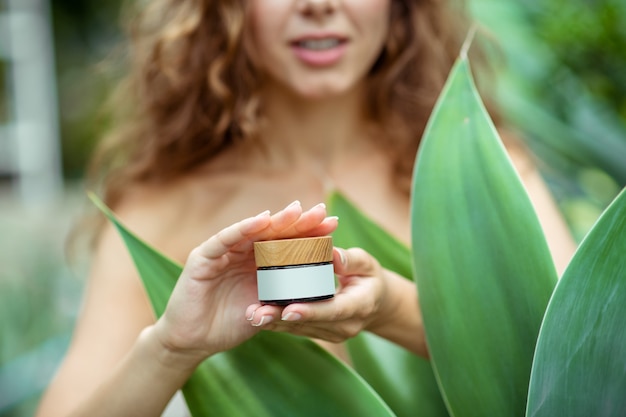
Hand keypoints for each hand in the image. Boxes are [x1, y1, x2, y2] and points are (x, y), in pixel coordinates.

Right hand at [150, 201, 337, 366]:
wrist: (194, 341)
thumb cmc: (230, 323)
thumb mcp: (266, 307)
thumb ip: (284, 295)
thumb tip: (317, 288)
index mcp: (259, 262)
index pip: (287, 242)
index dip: (310, 233)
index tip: (333, 225)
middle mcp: (242, 252)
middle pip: (274, 232)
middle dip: (299, 221)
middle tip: (322, 211)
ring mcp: (223, 252)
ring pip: (253, 230)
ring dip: (276, 220)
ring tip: (297, 211)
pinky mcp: (204, 257)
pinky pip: (226, 239)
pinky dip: (244, 228)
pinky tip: (263, 220)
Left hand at [246, 247, 388, 341]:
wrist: (374, 302)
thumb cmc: (368, 277)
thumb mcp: (367, 263)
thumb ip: (351, 259)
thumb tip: (333, 254)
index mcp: (360, 306)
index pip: (334, 311)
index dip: (311, 311)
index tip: (289, 310)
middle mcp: (345, 325)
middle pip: (311, 323)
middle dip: (283, 319)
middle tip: (258, 314)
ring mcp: (331, 333)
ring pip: (299, 329)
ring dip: (275, 323)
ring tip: (252, 315)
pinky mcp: (319, 333)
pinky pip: (296, 329)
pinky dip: (277, 322)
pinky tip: (257, 315)